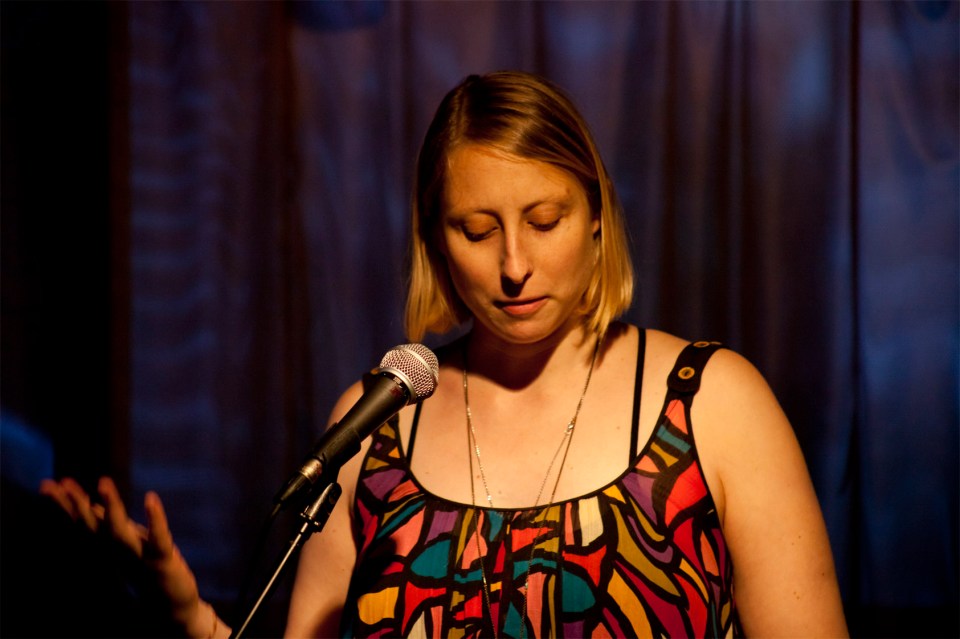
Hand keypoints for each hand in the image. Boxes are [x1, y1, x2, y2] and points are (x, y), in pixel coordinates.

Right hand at [39, 477, 217, 636]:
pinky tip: (151, 498)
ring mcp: (139, 556)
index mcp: (109, 546)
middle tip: (61, 482)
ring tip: (103, 481)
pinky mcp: (162, 561)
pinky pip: (158, 538)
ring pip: (120, 531)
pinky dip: (155, 518)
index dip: (66, 503)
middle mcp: (118, 552)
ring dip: (112, 506)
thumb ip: (109, 526)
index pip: (83, 521)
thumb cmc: (147, 571)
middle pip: (93, 525)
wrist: (171, 606)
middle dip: (77, 503)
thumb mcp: (125, 545)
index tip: (46, 485)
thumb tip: (90, 506)